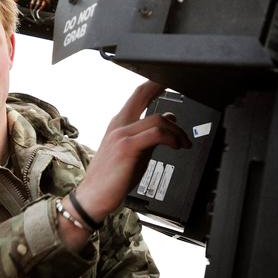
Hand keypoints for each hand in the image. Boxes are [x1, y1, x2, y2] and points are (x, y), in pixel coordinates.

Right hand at [74, 80, 190, 223]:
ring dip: (177, 131)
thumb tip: (169, 121)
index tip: (170, 81)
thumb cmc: (111, 177)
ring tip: (184, 142)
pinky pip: (155, 134)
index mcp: (119, 123)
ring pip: (157, 119)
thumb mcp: (134, 151)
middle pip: (142, 94)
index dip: (154, 85)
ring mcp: (121, 135)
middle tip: (180, 84)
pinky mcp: (127, 147)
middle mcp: (119, 124)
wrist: (93, 196)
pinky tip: (177, 147)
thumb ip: (150, 135)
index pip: (137, 96)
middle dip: (161, 86)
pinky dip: (171, 138)